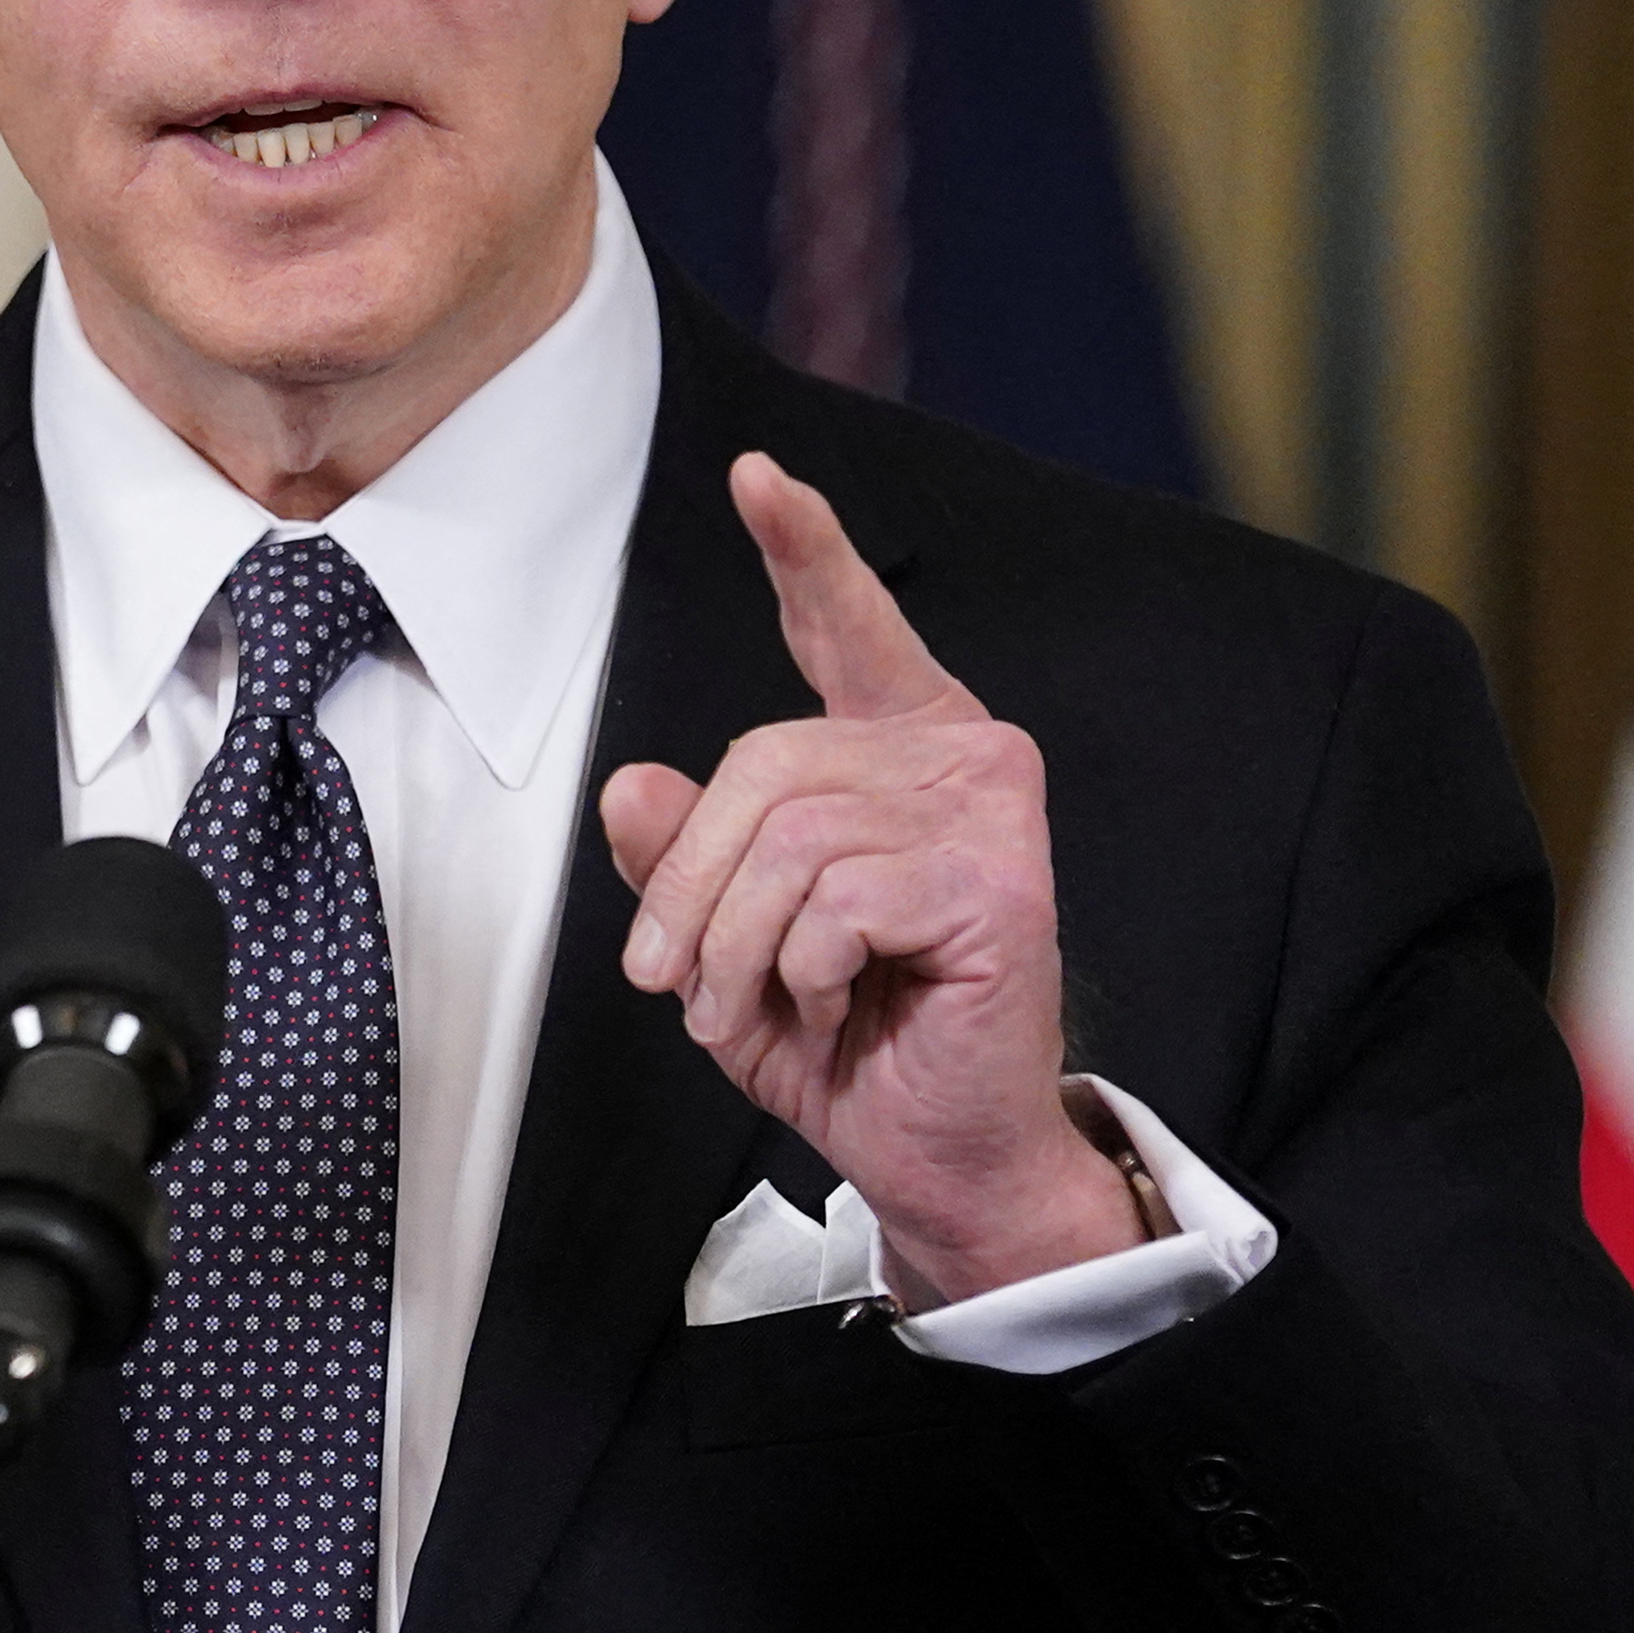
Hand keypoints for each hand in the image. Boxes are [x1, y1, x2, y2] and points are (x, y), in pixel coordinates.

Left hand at [601, 453, 1138, 1304]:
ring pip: (789, 840)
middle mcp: (958, 756)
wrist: (938, 1154)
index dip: (802, 548)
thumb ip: (688, 855)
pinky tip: (835, 1002)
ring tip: (757, 1007)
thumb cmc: (850, 1043)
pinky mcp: (998, 883)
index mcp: (899, 748)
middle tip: (678, 983)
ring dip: (737, 948)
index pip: (842, 626)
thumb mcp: (728, 943)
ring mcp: (988, 813)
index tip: (758, 478)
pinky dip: (799, 970)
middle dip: (694, 887)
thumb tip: (635, 784)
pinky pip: (835, 900)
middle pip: (765, 763)